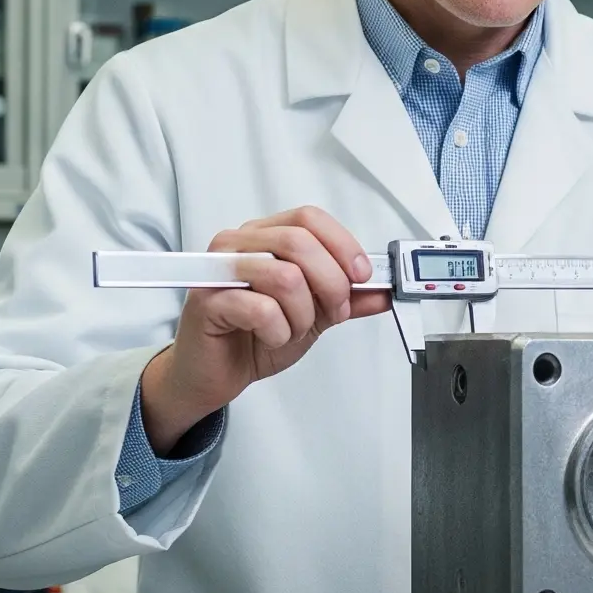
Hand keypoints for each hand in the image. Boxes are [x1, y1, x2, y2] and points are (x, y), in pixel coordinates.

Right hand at [138, 207, 391, 452]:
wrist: (216, 374)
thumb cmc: (255, 336)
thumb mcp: (314, 315)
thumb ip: (348, 299)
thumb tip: (384, 290)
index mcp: (264, 236)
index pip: (309, 219)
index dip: (342, 246)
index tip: (361, 276)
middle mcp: (238, 244)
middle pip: (300, 242)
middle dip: (331, 284)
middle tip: (333, 311)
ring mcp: (219, 270)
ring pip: (285, 276)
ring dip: (302, 315)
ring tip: (293, 329)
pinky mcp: (207, 301)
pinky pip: (261, 309)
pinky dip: (278, 331)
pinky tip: (270, 337)